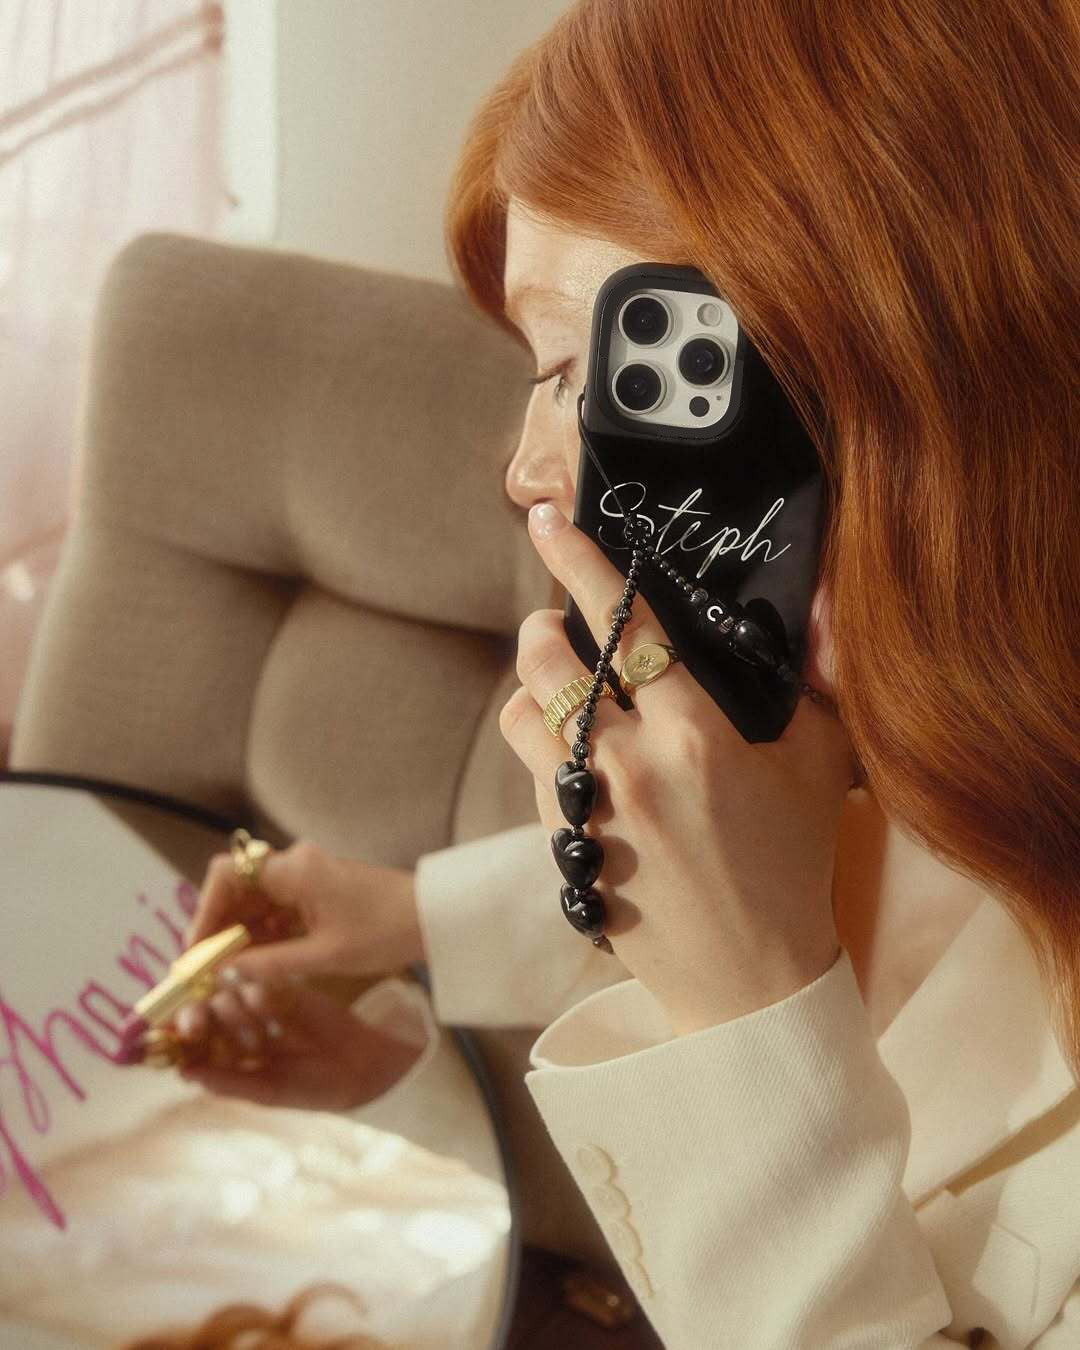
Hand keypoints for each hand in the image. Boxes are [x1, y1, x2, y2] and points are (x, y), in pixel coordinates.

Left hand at [173, 976, 428, 1111]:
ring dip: (230, 1007)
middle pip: (205, 1014)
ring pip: (229, 997)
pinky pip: (261, 983)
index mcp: (227, 1055)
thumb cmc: (310, 1088)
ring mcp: (260, 1007)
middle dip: (197, 1016)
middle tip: (196, 1022)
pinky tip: (265, 1002)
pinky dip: (256, 991)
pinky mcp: (284, 989)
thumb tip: (184, 1073)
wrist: (359, 1067)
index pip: (194, 1042)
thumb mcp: (267, 1092)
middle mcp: (237, 1028)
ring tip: (252, 1024)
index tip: (176, 1038)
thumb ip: (228, 1082)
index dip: (180, 1038)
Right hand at [184, 839, 424, 984]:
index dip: (204, 909)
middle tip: (204, 968)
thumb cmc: (385, 932)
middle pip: (236, 888)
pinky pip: (276, 909)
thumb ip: (269, 963)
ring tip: (224, 972)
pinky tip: (254, 963)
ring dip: (239, 933)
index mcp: (294, 869)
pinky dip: (262, 934)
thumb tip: (224, 971)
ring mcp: (306, 876)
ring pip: (254, 901)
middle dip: (218, 927)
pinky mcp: (317, 890)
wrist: (433, 919)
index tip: (195, 948)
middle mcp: (295, 864)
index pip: (227, 875)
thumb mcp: (324, 956)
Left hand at [499, 502, 855, 1034]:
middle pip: (547, 663)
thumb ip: (807, 681)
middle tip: (558, 621)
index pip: (626, 624)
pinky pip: (528, 770)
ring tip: (560, 684)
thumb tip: (803, 608)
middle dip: (542, 625)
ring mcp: (589, 810)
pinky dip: (540, 742)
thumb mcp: (820, 764)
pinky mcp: (562, 847)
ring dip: (530, 684)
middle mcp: (631, 767)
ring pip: (521, 715)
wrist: (748, 979)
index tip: (545, 518)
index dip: (580, 562)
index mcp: (697, 736)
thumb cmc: (792, 863)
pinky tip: (576, 750)